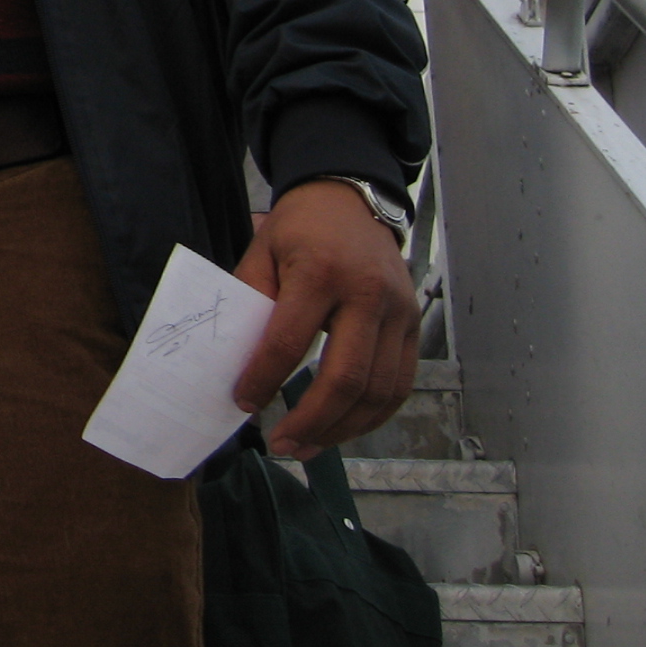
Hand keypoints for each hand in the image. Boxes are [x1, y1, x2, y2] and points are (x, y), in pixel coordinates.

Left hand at [231, 178, 419, 458]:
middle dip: (311, 421)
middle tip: (282, 444)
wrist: (350, 199)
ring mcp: (398, 313)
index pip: (289, 342)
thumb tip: (231, 361)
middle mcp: (368, 295)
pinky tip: (343, 428)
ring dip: (343, 429)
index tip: (243, 403)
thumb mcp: (262, 251)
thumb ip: (250, 301)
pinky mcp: (414, 326)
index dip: (264, 379)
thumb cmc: (299, 229)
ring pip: (379, 392)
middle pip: (345, 379)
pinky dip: (372, 416)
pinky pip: (399, 385)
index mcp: (321, 273)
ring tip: (308, 446)